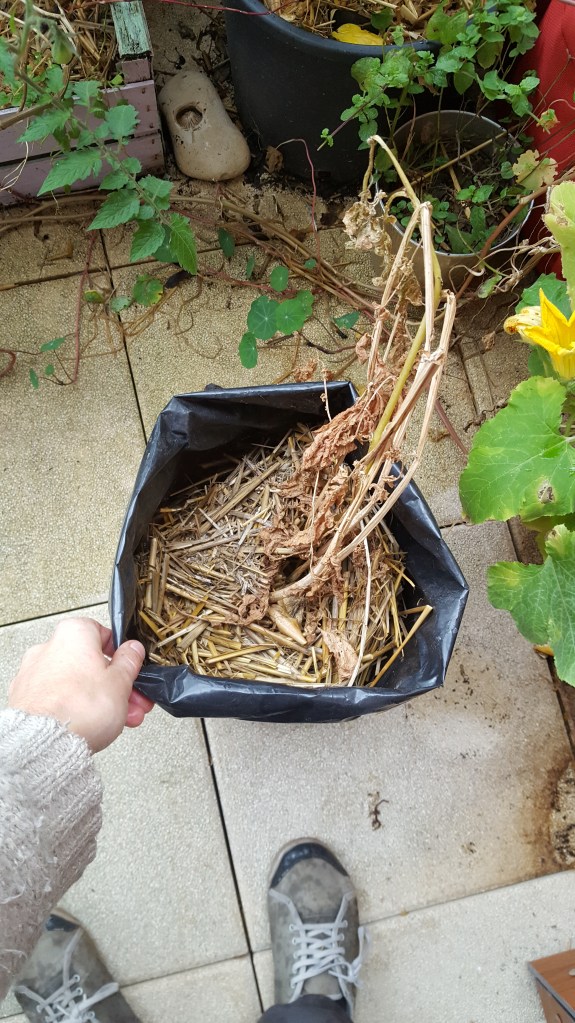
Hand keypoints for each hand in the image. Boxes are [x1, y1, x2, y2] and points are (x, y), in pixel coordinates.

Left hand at [8, 618, 153, 752]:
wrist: (46, 742)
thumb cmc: (78, 708)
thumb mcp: (121, 681)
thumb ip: (129, 661)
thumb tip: (132, 650)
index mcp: (73, 633)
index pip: (105, 634)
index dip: (123, 655)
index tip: (132, 669)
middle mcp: (49, 647)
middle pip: (92, 663)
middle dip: (116, 685)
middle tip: (131, 701)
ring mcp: (34, 673)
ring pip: (77, 682)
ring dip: (101, 699)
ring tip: (118, 719)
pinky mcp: (27, 698)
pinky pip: (59, 697)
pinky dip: (76, 707)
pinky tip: (93, 723)